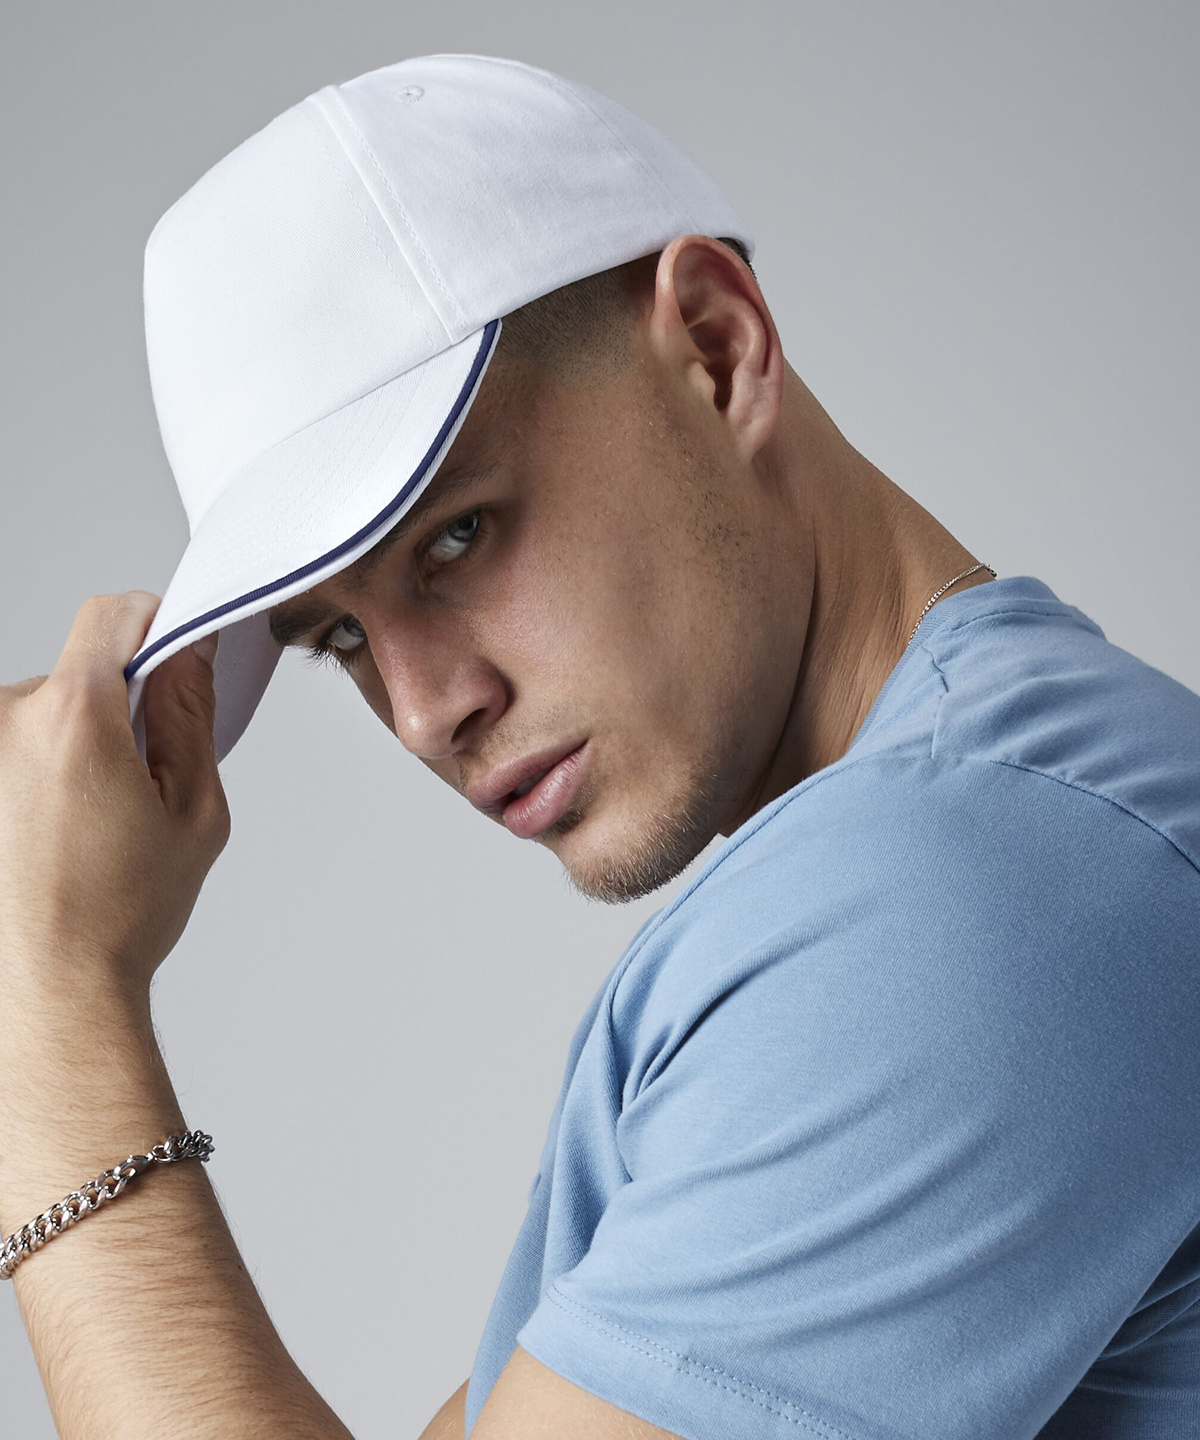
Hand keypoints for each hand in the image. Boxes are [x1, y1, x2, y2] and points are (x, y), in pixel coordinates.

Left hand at [0, 590, 229, 1002]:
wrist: (48, 987)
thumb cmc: (118, 914)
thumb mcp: (194, 808)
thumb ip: (191, 714)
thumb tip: (189, 654)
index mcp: (74, 717)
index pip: (114, 615)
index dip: (156, 626)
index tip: (174, 657)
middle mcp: (7, 720)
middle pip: (78, 673)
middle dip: (115, 709)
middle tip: (138, 783)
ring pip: (41, 715)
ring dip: (69, 746)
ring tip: (86, 823)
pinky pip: (13, 748)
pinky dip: (37, 774)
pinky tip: (50, 832)